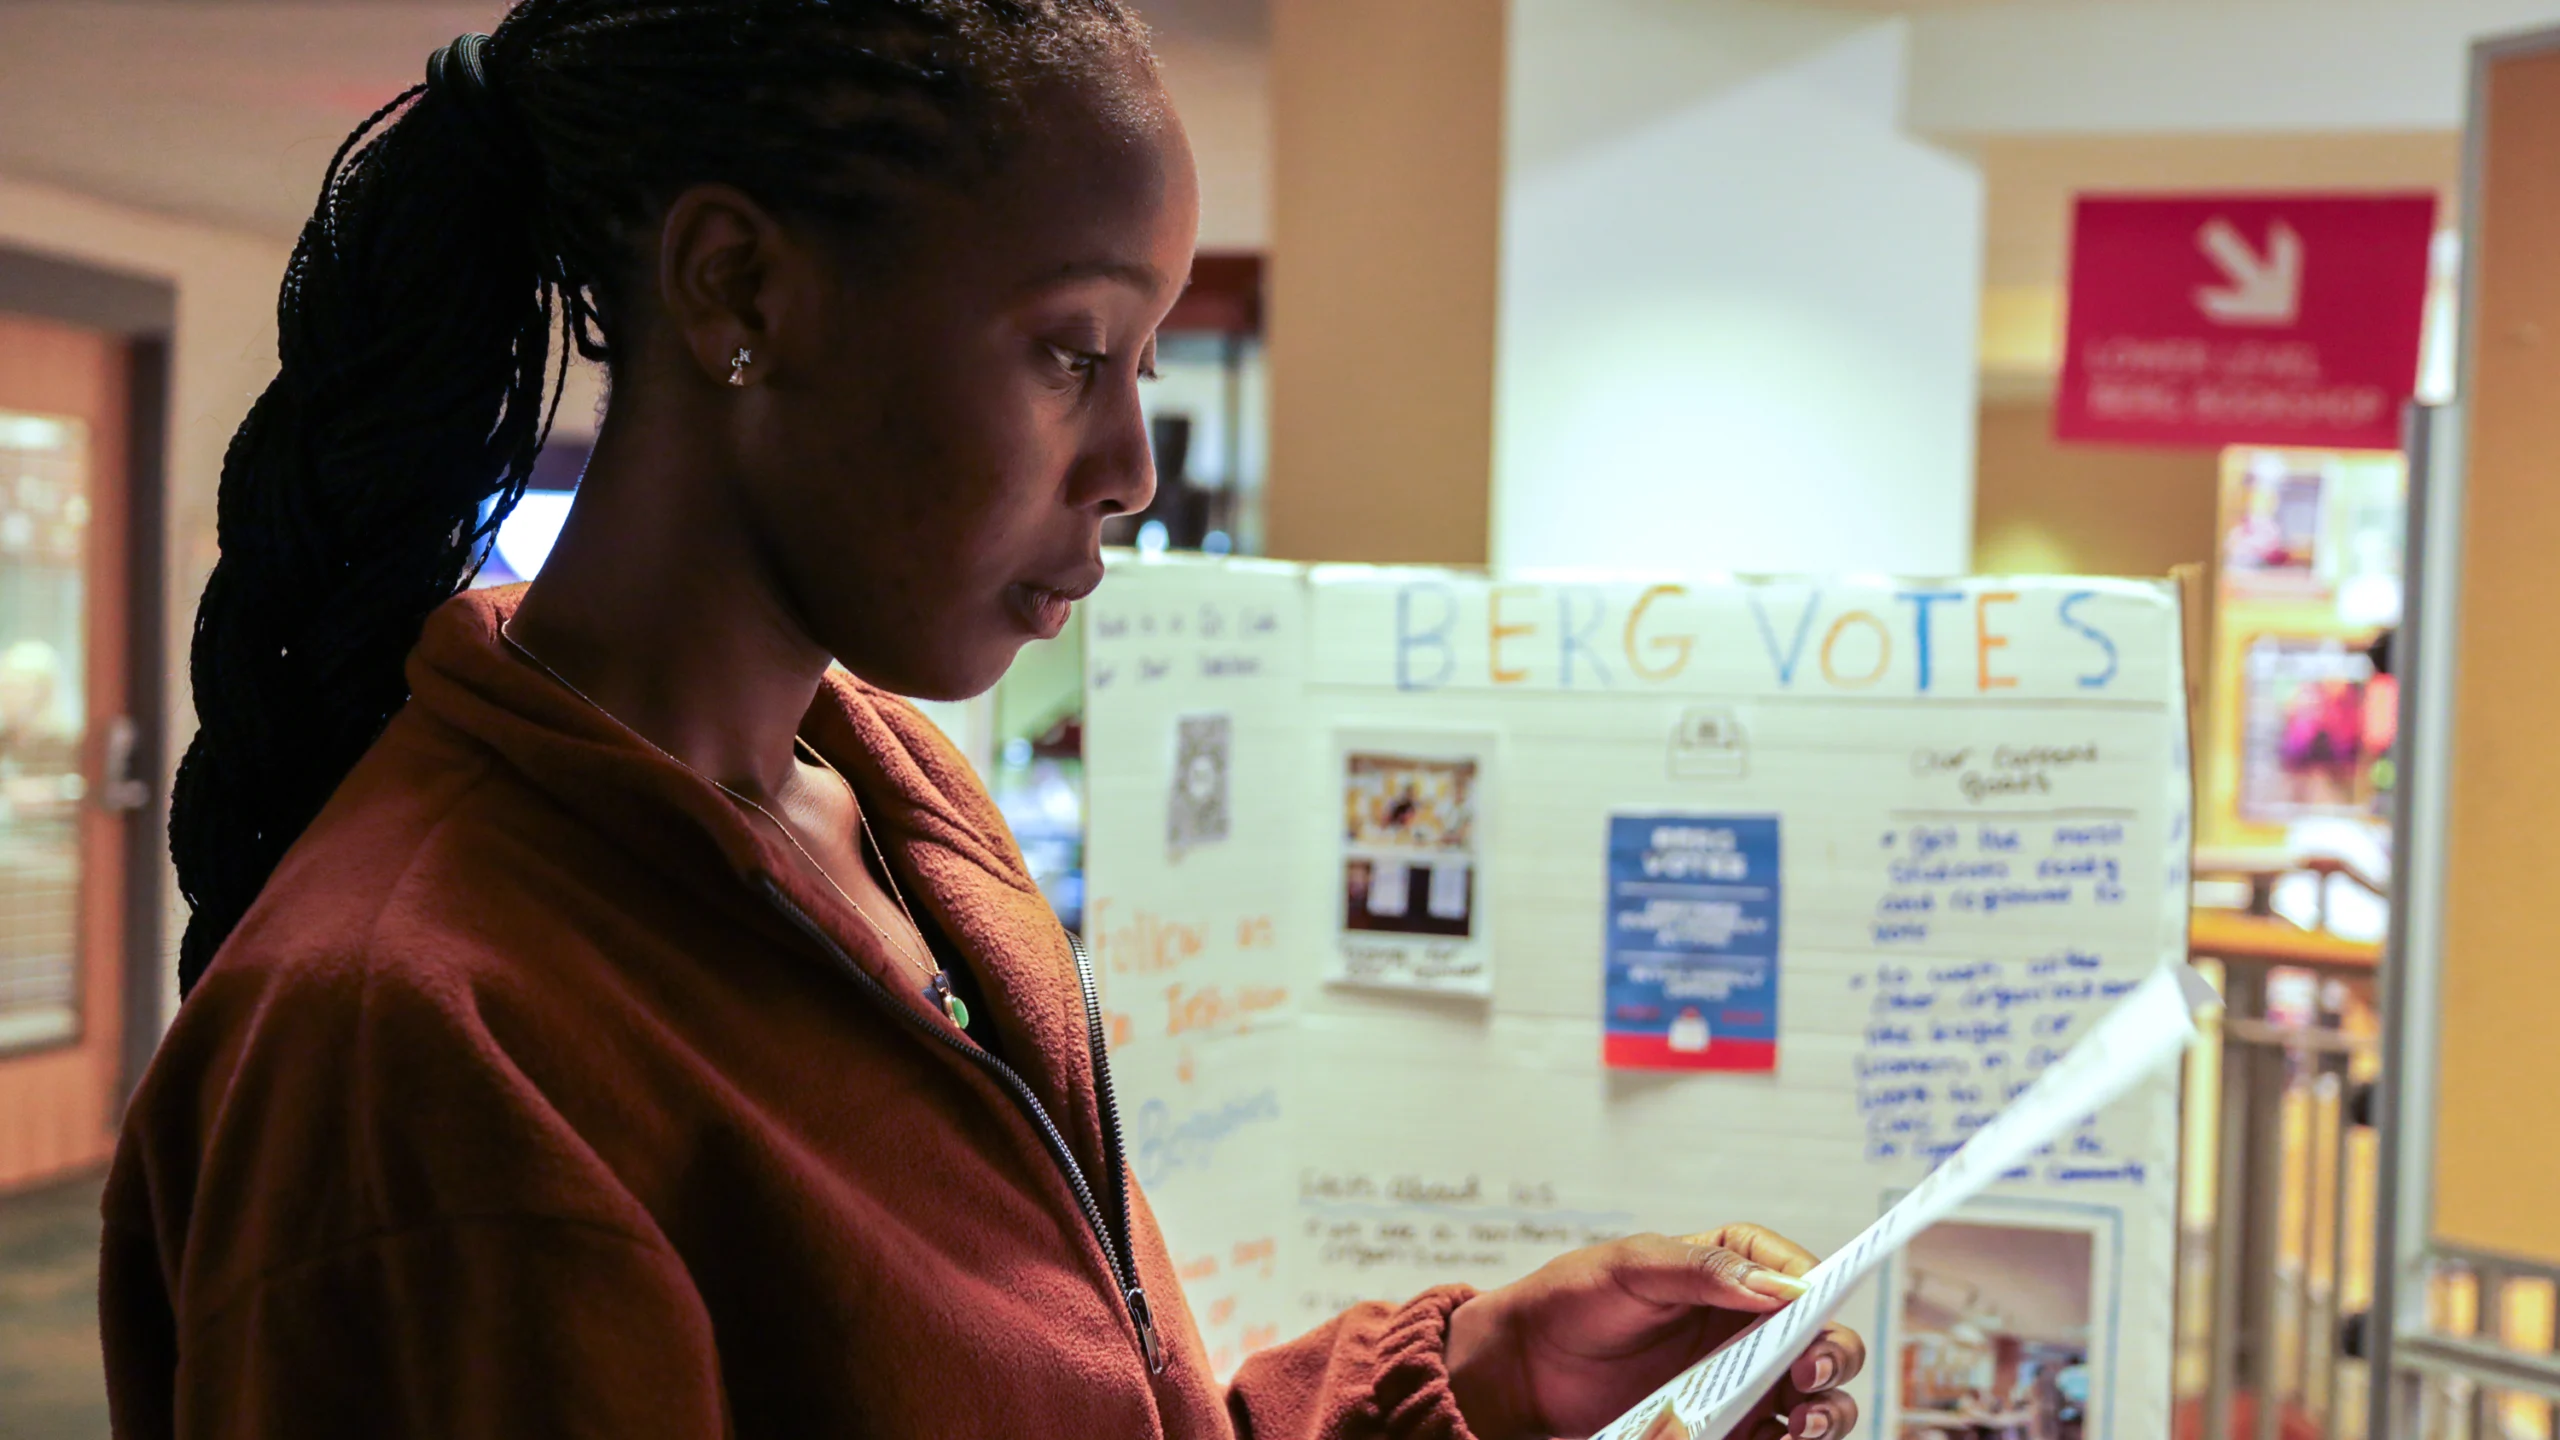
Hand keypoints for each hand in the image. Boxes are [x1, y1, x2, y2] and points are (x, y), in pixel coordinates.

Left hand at [1444, 1224, 1866, 1439]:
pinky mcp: (1725, 1427)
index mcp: (1731, 1270)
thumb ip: (1702, 1269)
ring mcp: (1740, 1381)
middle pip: (1825, 1340)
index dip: (1819, 1288)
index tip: (1812, 1309)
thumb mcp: (1631, 1266)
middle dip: (1833, 1358)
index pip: (1798, 1271)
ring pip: (1816, 1401)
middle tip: (1807, 1378)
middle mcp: (1748, 1326)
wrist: (1526, 1368)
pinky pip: (1770, 1439)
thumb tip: (1779, 1286)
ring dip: (1826, 1414)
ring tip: (1798, 1426)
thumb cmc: (1574, 1299)